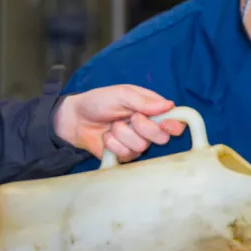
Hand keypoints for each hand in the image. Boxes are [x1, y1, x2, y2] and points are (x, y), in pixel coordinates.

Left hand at [54, 85, 187, 161]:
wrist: (75, 119)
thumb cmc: (98, 102)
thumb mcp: (121, 94)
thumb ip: (144, 101)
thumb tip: (169, 105)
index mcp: (151, 109)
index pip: (174, 120)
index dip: (174, 124)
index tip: (167, 124)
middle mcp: (147, 127)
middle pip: (162, 137)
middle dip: (145, 128)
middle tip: (131, 118)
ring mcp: (136, 143)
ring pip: (142, 146)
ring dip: (123, 134)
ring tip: (112, 125)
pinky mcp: (124, 155)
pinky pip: (126, 154)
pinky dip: (113, 144)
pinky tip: (106, 137)